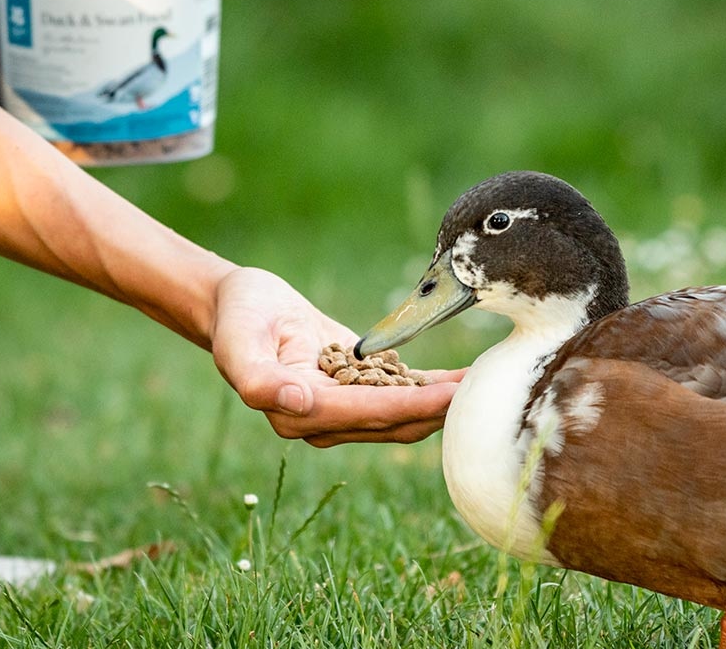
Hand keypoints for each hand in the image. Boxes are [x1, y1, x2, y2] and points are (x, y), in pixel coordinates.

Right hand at [210, 267, 463, 447]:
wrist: (239, 304)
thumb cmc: (239, 318)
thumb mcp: (240, 344)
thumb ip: (261, 379)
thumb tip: (301, 404)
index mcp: (299, 413)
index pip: (366, 414)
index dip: (410, 408)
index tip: (450, 399)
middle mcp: (325, 419)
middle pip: (393, 422)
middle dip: (438, 411)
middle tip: (486, 395)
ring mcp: (343, 405)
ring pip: (403, 412)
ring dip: (442, 403)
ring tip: (486, 387)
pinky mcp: (357, 384)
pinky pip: (400, 390)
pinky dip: (431, 387)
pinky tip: (464, 379)